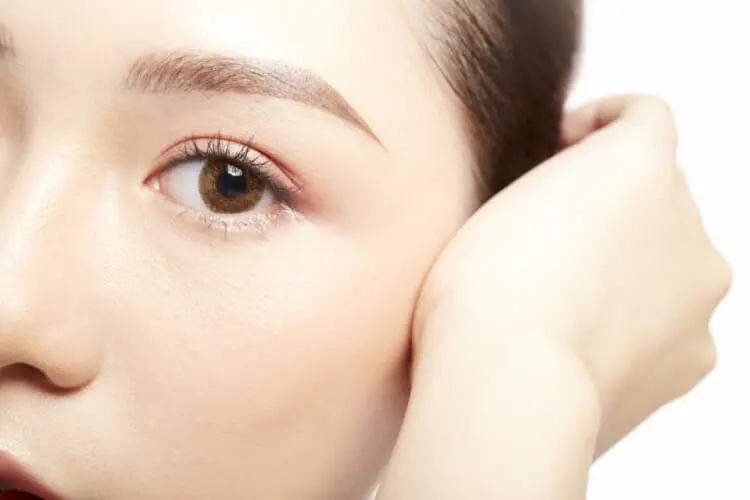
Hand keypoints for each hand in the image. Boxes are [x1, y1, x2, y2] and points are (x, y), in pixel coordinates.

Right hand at [413, 95, 730, 441]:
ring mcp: (697, 294)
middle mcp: (689, 220)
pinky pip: (670, 325)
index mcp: (642, 162)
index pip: (640, 117)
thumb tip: (563, 203)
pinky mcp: (691, 359)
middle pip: (659, 195)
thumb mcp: (498, 194)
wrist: (506, 381)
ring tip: (564, 301)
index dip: (595, 129)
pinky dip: (636, 325)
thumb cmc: (483, 288)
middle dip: (612, 206)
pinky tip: (582, 342)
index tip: (560, 154)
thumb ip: (549, 177)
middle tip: (550, 241)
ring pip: (670, 262)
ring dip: (628, 268)